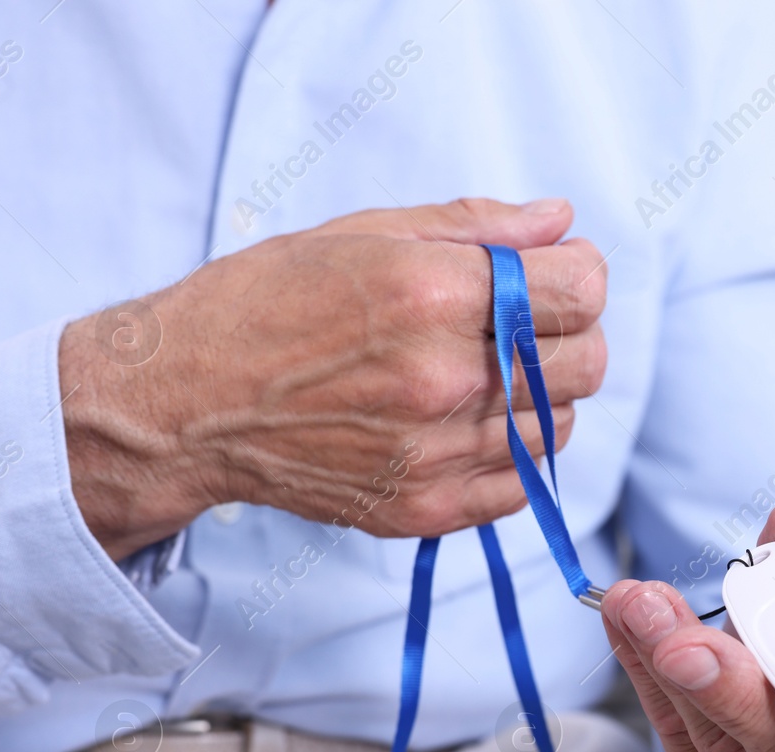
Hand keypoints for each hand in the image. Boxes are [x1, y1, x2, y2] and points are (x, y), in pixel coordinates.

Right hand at [59, 198, 606, 558]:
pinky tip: (468, 422)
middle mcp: (444, 377)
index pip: (582, 292)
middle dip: (572, 333)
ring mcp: (437, 452)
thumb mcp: (364, 234)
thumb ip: (476, 226)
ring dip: (543, 394)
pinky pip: (523, 482)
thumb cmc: (267, 304)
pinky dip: (513, 451)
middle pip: (587, 362)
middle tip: (527, 322)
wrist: (186, 404)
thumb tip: (561, 221)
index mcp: (432, 294)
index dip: (580, 274)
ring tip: (487, 373)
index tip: (558, 273)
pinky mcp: (425, 507)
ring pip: (561, 424)